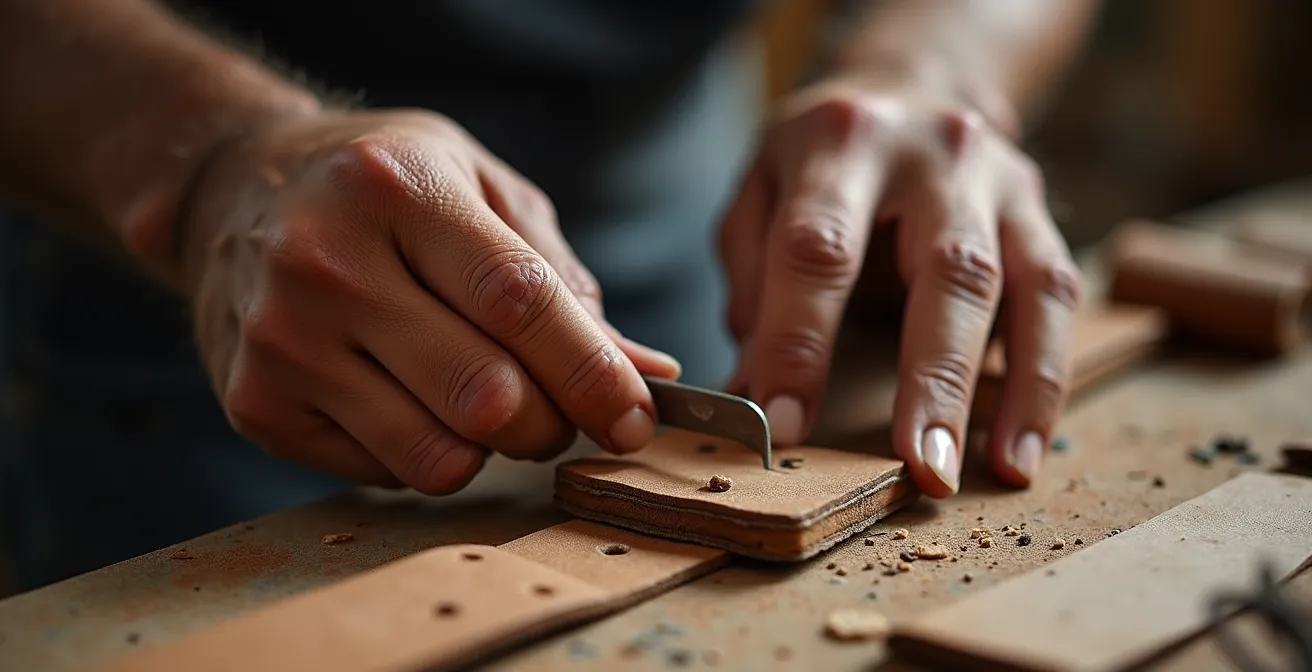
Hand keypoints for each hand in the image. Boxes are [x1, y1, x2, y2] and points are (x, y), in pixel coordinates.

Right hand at [183, 109, 679, 493]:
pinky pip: (385, 473)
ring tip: (481, 401)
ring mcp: (282, 339)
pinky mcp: (256, 405)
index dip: (592, 372)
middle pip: (486, 396)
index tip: (637, 420)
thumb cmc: (384, 188)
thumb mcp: (478, 185)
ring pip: (437, 456)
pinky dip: (424, 452)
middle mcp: (326, 261)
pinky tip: (406, 397)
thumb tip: (645, 370)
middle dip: (550, 424)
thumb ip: (561, 276)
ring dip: (490, 449)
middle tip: (555, 410)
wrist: (233, 192)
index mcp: (398, 187)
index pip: (519, 301)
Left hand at [719, 77, 1081, 496]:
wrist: (908, 86)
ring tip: (998, 469)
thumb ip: (751, 284)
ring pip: (1022, 287)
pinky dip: (1046, 378)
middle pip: (948, 270)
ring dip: (1013, 388)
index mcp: (841, 141)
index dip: (799, 341)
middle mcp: (934, 153)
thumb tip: (748, 395)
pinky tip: (1023, 444)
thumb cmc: (818, 158)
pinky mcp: (1040, 214)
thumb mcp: (757, 193)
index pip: (818, 249)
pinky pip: (1057, 299)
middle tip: (922, 467)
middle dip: (934, 377)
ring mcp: (1000, 181)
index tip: (785, 425)